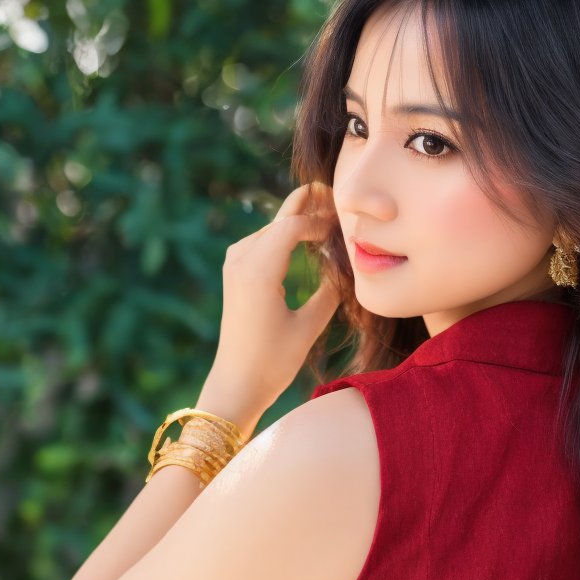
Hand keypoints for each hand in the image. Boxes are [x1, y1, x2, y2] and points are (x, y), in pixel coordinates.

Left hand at [200, 181, 341, 438]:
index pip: (293, 226)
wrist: (236, 383)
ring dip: (295, 220)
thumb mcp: (308, 327)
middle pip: (279, 219)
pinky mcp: (234, 273)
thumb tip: (345, 269)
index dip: (321, 220)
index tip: (345, 224)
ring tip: (325, 217)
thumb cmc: (273, 362)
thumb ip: (329, 293)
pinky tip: (301, 239)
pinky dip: (282, 236)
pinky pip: (261, 242)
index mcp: (259, 271)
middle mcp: (242, 260)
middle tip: (335, 195)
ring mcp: (234, 264)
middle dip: (306, 205)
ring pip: (270, 228)